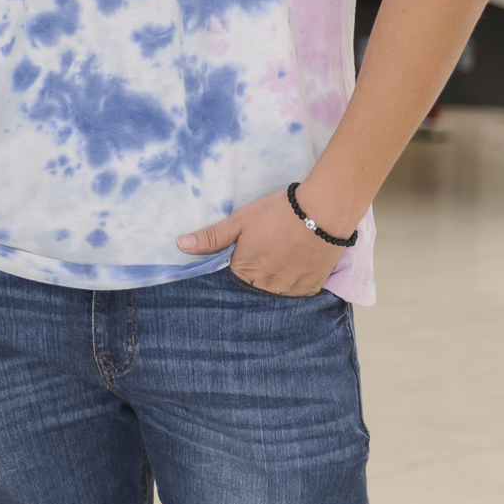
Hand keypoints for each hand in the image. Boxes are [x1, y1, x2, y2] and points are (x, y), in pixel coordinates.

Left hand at [177, 186, 346, 295]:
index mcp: (245, 270)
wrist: (323, 212)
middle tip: (266, 249)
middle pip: (252, 285)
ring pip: (274, 290)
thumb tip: (181, 246)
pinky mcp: (311, 287)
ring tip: (280, 255)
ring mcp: (290, 289)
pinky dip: (293, 281)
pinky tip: (294, 264)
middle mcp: (266, 285)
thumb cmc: (278, 213)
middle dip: (254, 271)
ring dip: (273, 278)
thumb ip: (211, 237)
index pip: (232, 276)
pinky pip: (295, 292)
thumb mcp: (240, 221)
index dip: (236, 262)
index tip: (244, 251)